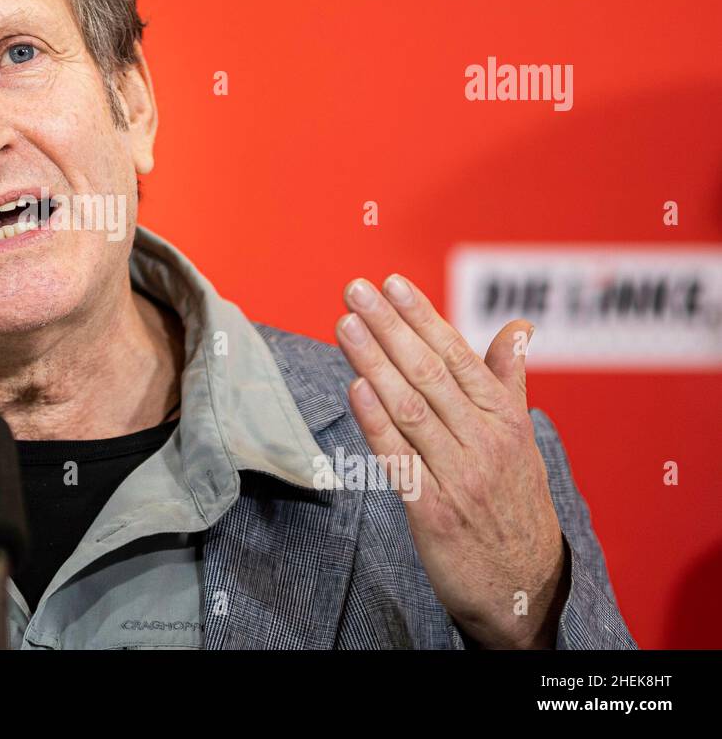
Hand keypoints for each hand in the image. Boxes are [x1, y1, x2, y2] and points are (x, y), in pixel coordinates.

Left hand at [334, 274, 567, 648]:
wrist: (526, 589)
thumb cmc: (517, 504)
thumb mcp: (523, 440)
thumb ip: (509, 382)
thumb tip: (518, 327)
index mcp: (505, 420)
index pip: (457, 357)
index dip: (422, 318)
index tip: (392, 283)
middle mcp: (484, 443)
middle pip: (428, 374)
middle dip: (389, 328)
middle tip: (355, 290)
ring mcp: (459, 477)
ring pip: (410, 409)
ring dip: (374, 363)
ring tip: (346, 326)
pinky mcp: (433, 512)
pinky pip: (399, 460)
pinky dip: (376, 423)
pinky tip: (355, 389)